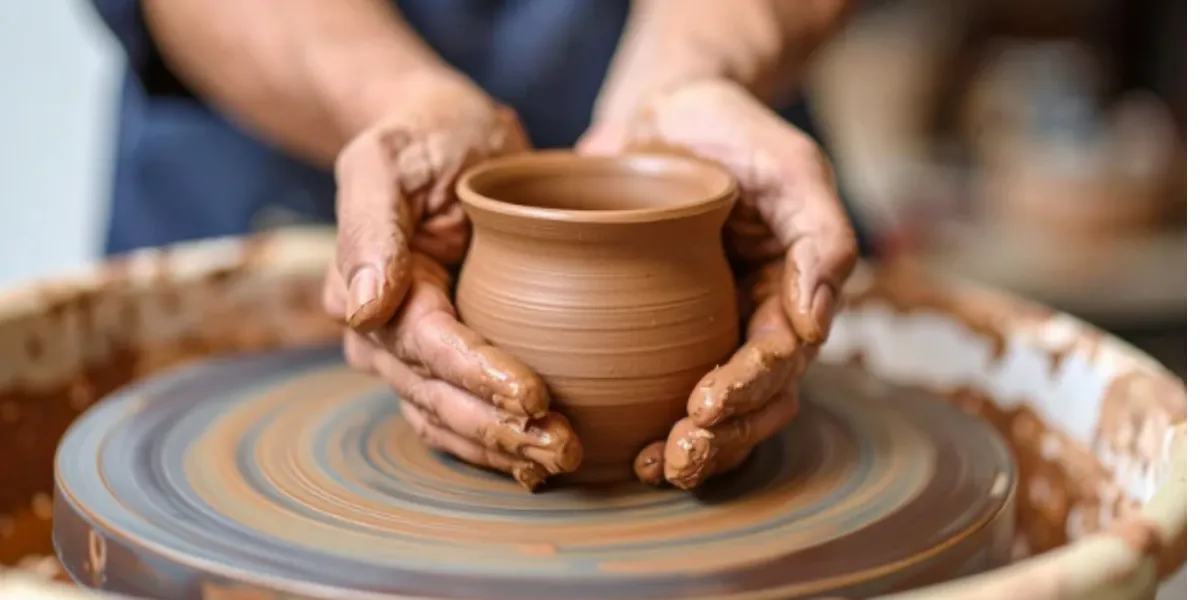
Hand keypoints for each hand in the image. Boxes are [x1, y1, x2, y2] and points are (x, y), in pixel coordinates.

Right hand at [323, 71, 582, 489]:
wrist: (444, 134)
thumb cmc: (422, 137)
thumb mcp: (387, 158)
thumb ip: (370, 224)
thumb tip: (359, 308)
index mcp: (365, 287)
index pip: (427, 346)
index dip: (478, 376)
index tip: (533, 395)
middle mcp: (383, 332)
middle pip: (438, 397)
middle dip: (498, 429)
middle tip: (561, 447)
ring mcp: (413, 352)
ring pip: (448, 419)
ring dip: (501, 448)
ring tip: (561, 460)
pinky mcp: (447, 357)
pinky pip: (461, 414)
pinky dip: (495, 443)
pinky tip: (536, 462)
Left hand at [579, 78, 858, 488]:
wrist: (659, 109)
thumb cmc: (728, 126)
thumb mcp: (787, 162)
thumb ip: (820, 234)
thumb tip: (819, 321)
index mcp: (792, 288)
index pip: (780, 358)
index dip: (747, 388)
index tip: (704, 404)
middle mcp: (754, 318)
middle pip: (755, 401)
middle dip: (721, 437)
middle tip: (675, 455)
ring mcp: (709, 329)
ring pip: (719, 412)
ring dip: (694, 448)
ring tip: (652, 468)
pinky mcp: (661, 331)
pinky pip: (665, 390)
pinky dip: (651, 425)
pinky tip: (624, 449)